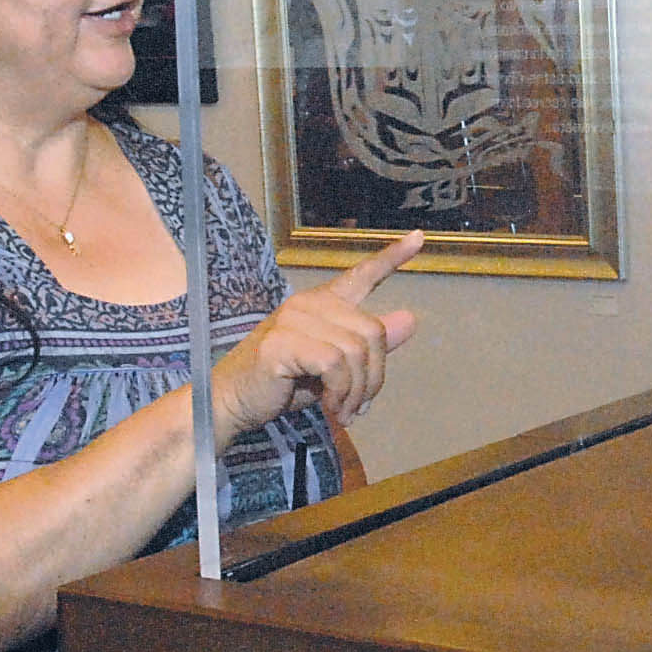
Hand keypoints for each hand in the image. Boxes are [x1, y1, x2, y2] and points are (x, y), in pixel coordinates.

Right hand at [212, 230, 422, 437]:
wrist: (232, 402)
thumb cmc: (283, 384)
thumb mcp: (334, 367)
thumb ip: (370, 345)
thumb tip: (411, 320)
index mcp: (323, 304)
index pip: (361, 274)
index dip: (392, 257)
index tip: (420, 238)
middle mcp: (309, 303)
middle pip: (372, 332)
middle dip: (374, 377)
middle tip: (359, 407)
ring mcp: (294, 319)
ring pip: (355, 352)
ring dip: (357, 392)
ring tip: (345, 413)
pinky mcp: (283, 342)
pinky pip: (334, 365)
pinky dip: (341, 393)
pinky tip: (334, 410)